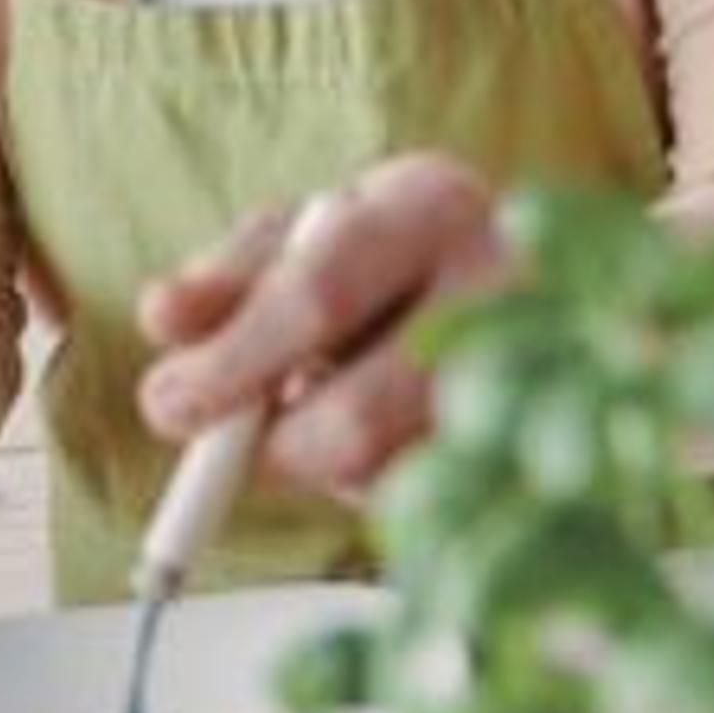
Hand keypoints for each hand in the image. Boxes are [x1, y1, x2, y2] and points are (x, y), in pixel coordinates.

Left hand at [134, 154, 512, 496]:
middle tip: (228, 462)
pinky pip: (435, 509)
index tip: (168, 405)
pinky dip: (384, 490)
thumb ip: (227, 282)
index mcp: (431, 203)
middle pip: (363, 415)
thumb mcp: (300, 243)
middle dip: (277, 448)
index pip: (318, 293)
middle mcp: (507, 288)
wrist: (549, 286)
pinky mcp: (551, 457)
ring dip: (335, 471)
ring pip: (397, 478)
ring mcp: (544, 386)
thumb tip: (162, 319)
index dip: (235, 362)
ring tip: (328, 417)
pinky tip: (391, 442)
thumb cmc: (386, 259)